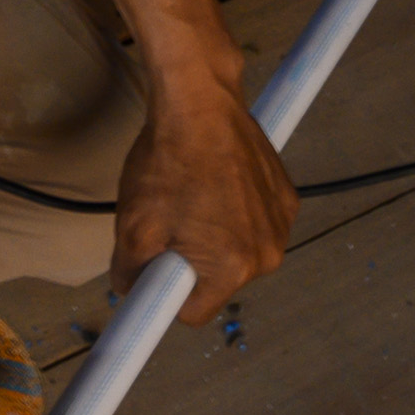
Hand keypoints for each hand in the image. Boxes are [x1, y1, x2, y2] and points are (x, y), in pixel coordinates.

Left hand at [112, 72, 294, 326]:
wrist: (200, 102)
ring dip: (216, 236)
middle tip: (171, 222)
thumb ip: (128, 274)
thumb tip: (131, 290)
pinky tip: (217, 182)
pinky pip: (256, 224)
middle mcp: (267, 253)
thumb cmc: (168, 161)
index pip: (194, 312)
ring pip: (238, 253)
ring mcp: (281, 224)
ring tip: (194, 197)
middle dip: (193, 262)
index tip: (156, 269)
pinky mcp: (287, 197)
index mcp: (232, 268)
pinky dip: (237, 213)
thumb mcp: (132, 227)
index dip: (167, 292)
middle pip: (218, 282)